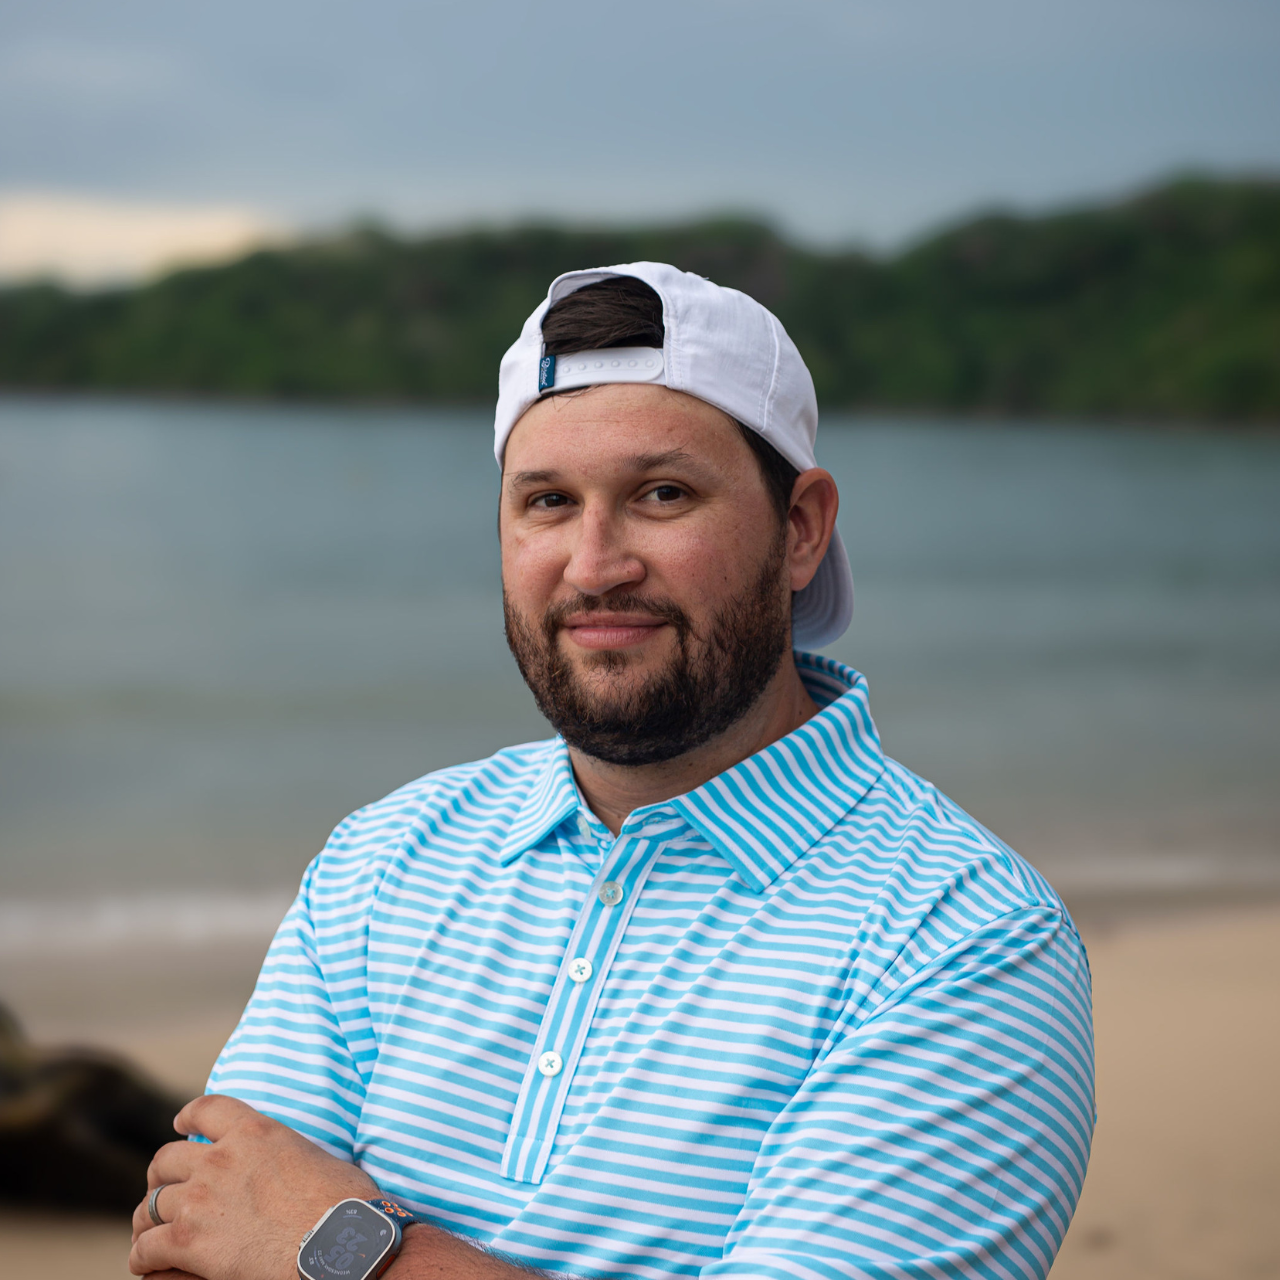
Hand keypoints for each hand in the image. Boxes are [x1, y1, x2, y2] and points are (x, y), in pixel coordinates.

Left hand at [130, 1094, 379, 1279]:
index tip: (180, 1125)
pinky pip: (146, 1247)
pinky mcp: (188, 1241)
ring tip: (149, 1232)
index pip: (207, 1109)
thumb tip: (296, 1166)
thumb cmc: (344, 1206)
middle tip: (163, 1188)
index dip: (187, 1116)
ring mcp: (201, 1199)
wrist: (338, 1244)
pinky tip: (147, 1262)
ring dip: (148, 1219)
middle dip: (161, 1175)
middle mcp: (221, 1159)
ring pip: (151, 1204)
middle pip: (167, 1158)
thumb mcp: (317, 1158)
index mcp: (255, 1132)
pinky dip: (143, 1257)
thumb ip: (291, 1154)